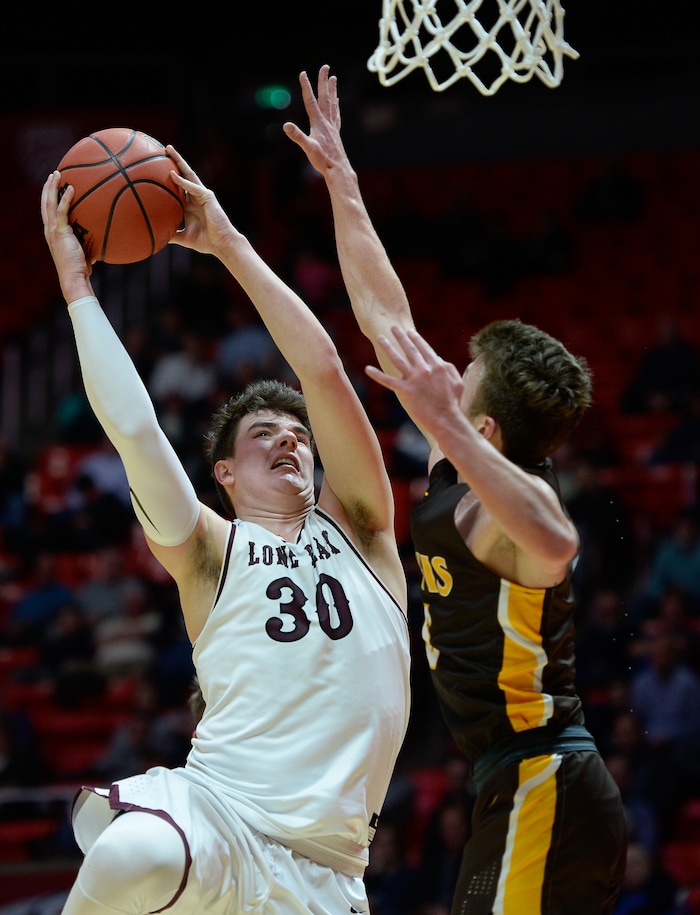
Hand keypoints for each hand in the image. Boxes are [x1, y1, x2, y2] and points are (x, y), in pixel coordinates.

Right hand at [41, 171, 93, 303]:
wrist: (74, 278)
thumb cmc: (81, 269)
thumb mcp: (84, 252)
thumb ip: (89, 242)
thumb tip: (104, 239)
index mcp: (52, 233)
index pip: (48, 211)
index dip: (49, 197)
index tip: (54, 186)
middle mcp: (49, 230)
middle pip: (45, 203)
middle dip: (48, 187)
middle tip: (54, 174)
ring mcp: (53, 231)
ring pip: (49, 203)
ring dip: (52, 187)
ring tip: (57, 174)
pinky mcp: (60, 233)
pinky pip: (61, 211)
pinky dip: (65, 199)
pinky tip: (72, 188)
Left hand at [166, 146, 236, 255]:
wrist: (221, 244)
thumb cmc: (205, 242)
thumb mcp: (184, 237)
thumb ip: (172, 235)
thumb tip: (156, 240)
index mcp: (190, 204)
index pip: (178, 186)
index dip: (169, 176)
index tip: (155, 167)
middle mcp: (195, 196)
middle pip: (183, 174)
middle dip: (174, 161)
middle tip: (162, 149)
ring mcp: (202, 194)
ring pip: (188, 174)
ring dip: (178, 161)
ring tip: (168, 149)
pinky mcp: (208, 197)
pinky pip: (193, 187)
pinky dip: (183, 182)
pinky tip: (172, 175)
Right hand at [282, 65, 347, 176]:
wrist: (338, 169)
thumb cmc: (322, 160)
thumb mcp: (307, 148)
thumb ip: (297, 136)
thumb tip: (286, 125)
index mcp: (318, 122)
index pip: (310, 100)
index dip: (306, 86)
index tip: (303, 73)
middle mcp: (327, 121)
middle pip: (324, 97)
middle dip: (323, 81)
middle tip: (325, 67)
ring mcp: (332, 126)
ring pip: (332, 103)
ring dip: (332, 90)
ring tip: (334, 78)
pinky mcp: (336, 132)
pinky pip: (336, 114)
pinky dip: (335, 105)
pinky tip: (336, 102)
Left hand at [366, 326, 465, 437]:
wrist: (446, 418)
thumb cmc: (454, 403)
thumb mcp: (457, 381)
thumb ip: (449, 368)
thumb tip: (439, 360)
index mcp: (438, 365)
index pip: (424, 348)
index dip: (416, 339)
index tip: (410, 332)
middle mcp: (425, 369)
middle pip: (410, 349)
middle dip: (401, 337)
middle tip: (393, 327)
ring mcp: (415, 379)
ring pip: (397, 359)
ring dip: (388, 347)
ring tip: (380, 338)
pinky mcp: (406, 390)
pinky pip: (389, 381)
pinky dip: (377, 375)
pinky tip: (367, 369)